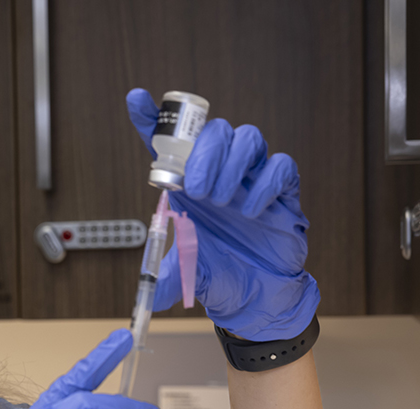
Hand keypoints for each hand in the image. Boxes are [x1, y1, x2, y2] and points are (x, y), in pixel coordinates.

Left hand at [126, 88, 319, 340]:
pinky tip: (249, 212)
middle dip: (203, 155)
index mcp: (190, 183)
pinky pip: (280, 166)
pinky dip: (263, 185)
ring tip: (221, 201)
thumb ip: (162, 275)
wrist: (256, 296)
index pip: (170, 141)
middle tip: (196, 190)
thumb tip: (147, 284)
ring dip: (231, 166)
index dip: (153, 118)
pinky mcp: (283, 191)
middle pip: (216, 130)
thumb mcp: (182, 274)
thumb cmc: (219, 272)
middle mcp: (220, 173)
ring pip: (249, 138)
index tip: (136, 101)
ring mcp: (253, 178)